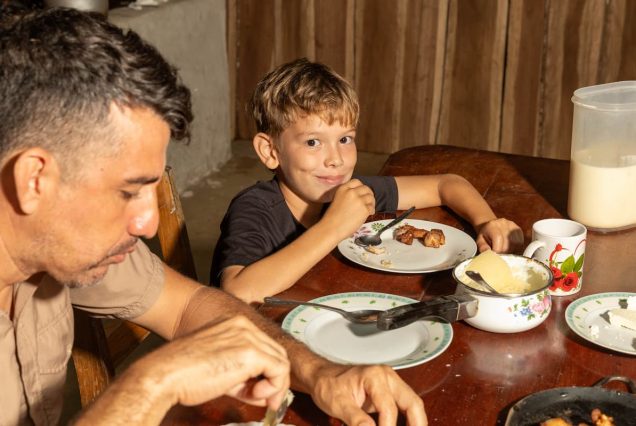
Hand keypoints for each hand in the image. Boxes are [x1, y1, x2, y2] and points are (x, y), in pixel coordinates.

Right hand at [138, 315, 289, 410]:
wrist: (164, 374)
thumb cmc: (183, 373)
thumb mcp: (218, 367)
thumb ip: (242, 375)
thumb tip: (262, 390)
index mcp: (234, 324)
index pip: (264, 346)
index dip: (266, 371)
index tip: (259, 390)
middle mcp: (243, 326)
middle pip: (276, 352)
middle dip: (275, 379)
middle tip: (266, 400)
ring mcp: (248, 337)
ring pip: (281, 361)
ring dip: (275, 385)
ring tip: (258, 399)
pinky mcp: (250, 353)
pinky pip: (279, 370)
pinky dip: (274, 387)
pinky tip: (257, 396)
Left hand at [310, 364, 426, 425]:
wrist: (321, 376)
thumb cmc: (327, 384)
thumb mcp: (337, 404)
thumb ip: (356, 420)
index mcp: (375, 376)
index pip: (388, 408)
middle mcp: (387, 377)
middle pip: (412, 402)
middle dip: (418, 424)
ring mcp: (390, 384)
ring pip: (412, 403)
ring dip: (415, 422)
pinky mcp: (388, 392)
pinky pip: (404, 406)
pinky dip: (407, 420)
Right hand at [321, 179, 375, 237]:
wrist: (331, 228)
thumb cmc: (332, 217)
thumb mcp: (337, 199)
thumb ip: (347, 195)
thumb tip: (359, 195)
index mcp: (343, 188)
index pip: (357, 182)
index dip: (361, 187)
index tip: (362, 193)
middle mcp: (352, 192)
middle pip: (366, 188)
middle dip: (368, 194)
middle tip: (368, 201)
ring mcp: (359, 200)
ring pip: (371, 198)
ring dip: (371, 203)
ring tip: (368, 209)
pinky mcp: (364, 209)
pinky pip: (372, 208)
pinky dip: (371, 211)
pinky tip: (368, 215)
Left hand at [475, 218, 523, 252]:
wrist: (491, 227)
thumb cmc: (485, 236)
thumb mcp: (480, 241)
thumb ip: (482, 247)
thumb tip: (488, 251)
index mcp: (492, 225)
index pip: (498, 238)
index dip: (497, 250)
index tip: (495, 255)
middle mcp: (503, 223)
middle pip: (508, 243)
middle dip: (503, 252)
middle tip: (499, 255)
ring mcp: (512, 225)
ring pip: (515, 244)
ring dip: (510, 251)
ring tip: (504, 251)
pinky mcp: (518, 229)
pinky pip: (520, 242)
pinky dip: (516, 248)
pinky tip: (509, 248)